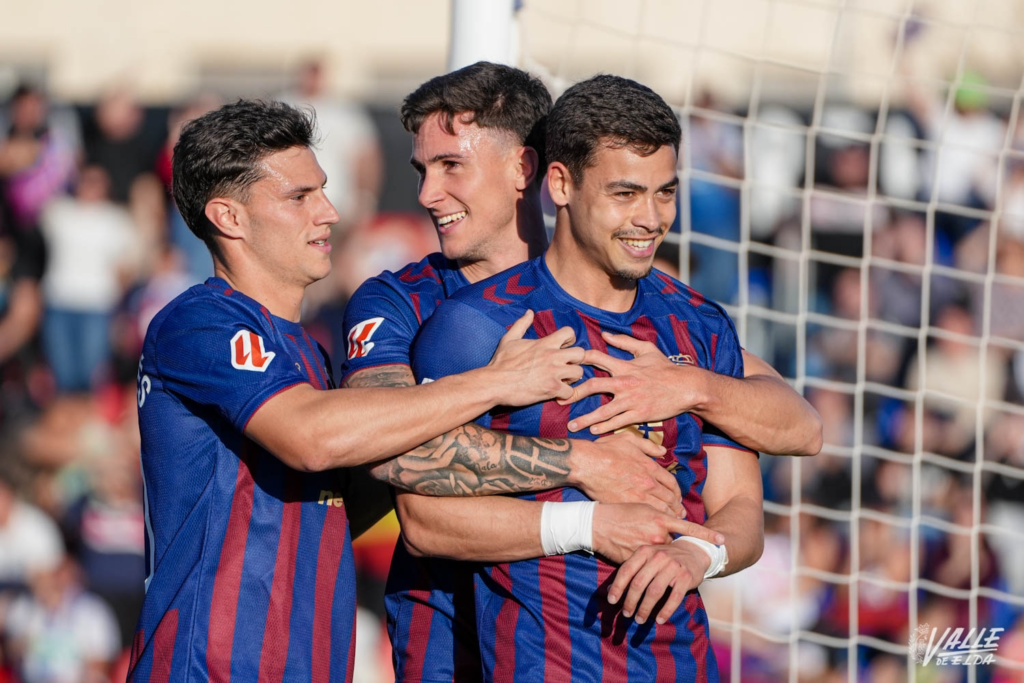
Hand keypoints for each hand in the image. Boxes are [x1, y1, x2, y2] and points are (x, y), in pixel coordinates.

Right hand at [487, 310, 584, 405]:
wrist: (494, 383)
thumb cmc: (501, 362)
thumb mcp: (509, 339)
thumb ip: (522, 324)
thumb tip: (529, 312)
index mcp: (544, 343)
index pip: (569, 332)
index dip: (569, 339)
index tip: (563, 347)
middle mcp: (552, 356)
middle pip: (581, 353)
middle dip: (575, 360)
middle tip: (566, 366)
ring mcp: (553, 373)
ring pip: (579, 373)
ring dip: (572, 378)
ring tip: (561, 380)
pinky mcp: (552, 389)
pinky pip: (570, 391)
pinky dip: (564, 394)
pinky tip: (555, 393)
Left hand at [563, 332, 707, 434]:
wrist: (686, 387)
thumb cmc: (666, 367)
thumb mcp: (646, 349)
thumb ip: (624, 341)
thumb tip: (604, 334)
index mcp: (624, 366)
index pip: (596, 358)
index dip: (579, 359)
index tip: (564, 364)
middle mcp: (624, 382)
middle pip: (592, 386)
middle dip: (573, 393)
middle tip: (557, 399)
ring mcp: (631, 400)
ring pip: (602, 411)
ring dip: (585, 419)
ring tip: (571, 426)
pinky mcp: (638, 414)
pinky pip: (617, 423)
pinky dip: (604, 427)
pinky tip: (593, 432)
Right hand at [568, 432, 682, 516]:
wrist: (586, 464)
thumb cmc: (604, 450)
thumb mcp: (628, 440)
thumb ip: (648, 445)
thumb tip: (663, 451)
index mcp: (650, 467)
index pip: (672, 483)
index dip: (677, 492)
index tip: (677, 498)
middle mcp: (647, 483)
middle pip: (669, 499)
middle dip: (676, 507)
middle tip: (679, 513)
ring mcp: (637, 496)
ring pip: (660, 509)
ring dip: (669, 516)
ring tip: (671, 521)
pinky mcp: (626, 506)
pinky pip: (645, 515)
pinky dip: (653, 520)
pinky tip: (654, 522)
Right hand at [591, 503, 723, 565]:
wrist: (596, 524)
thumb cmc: (619, 511)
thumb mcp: (643, 506)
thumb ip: (661, 514)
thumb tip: (674, 518)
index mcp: (660, 519)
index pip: (689, 528)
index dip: (706, 535)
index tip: (722, 541)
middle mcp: (657, 535)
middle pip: (674, 545)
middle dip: (670, 545)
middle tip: (661, 542)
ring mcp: (647, 549)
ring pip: (662, 555)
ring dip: (658, 554)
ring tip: (644, 547)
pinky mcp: (638, 560)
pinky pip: (648, 564)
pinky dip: (647, 562)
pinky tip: (635, 553)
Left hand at [608, 541, 711, 624]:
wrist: (694, 551)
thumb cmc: (664, 559)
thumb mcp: (647, 559)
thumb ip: (631, 571)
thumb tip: (609, 590)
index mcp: (645, 551)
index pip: (626, 570)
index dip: (617, 587)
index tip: (612, 601)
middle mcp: (658, 557)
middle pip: (639, 583)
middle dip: (630, 601)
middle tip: (626, 614)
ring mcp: (673, 566)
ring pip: (654, 591)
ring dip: (645, 609)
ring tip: (639, 619)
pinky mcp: (686, 577)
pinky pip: (674, 597)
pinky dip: (666, 611)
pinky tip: (660, 620)